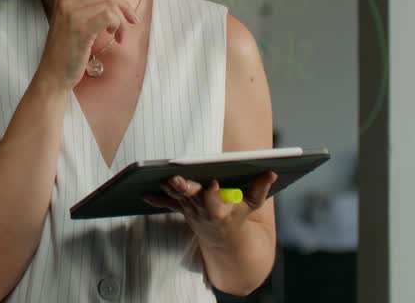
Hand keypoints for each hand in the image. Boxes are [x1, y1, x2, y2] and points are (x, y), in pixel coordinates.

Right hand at [37, 0, 139, 88]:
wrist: (53, 74)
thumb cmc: (64, 52)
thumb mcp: (69, 24)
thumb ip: (83, 8)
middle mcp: (66, 2)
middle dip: (123, 5)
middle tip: (132, 18)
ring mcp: (72, 15)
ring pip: (109, 3)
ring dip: (121, 19)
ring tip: (119, 33)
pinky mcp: (81, 29)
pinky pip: (109, 16)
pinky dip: (117, 25)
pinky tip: (114, 35)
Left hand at [141, 171, 277, 247]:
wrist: (224, 241)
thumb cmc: (239, 216)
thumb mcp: (253, 205)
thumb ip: (261, 188)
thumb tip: (272, 171)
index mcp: (220, 211)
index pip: (215, 201)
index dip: (212, 193)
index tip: (212, 181)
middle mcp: (202, 211)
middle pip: (191, 198)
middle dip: (183, 188)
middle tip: (175, 177)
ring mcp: (189, 210)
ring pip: (175, 197)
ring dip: (167, 188)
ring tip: (157, 174)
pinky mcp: (181, 207)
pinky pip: (166, 203)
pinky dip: (155, 199)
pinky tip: (142, 192)